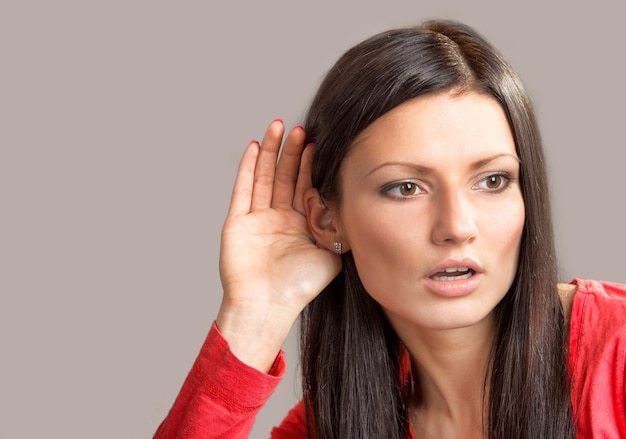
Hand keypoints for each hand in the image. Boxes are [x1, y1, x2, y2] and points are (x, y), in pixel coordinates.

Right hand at [216, 120, 340, 370]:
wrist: (269, 305)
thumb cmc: (300, 287)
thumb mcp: (331, 254)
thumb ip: (340, 229)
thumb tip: (354, 206)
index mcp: (301, 225)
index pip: (306, 186)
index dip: (312, 165)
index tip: (319, 143)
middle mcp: (279, 219)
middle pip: (286, 176)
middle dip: (293, 152)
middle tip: (301, 128)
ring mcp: (257, 219)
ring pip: (265, 176)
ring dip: (272, 152)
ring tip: (279, 126)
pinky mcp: (237, 222)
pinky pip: (243, 189)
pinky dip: (248, 168)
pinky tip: (256, 148)